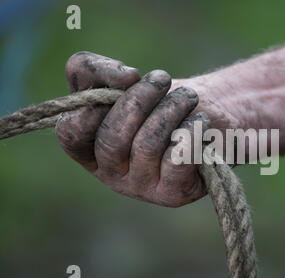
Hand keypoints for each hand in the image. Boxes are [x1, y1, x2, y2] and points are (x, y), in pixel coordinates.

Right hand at [56, 51, 237, 206]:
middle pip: (112, 138)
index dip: (92, 104)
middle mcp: (111, 173)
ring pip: (146, 145)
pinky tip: (200, 121)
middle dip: (140, 99)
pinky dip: (191, 130)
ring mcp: (141, 187)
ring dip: (171, 109)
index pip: (70, 133)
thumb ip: (94, 69)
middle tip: (162, 78)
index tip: (127, 78)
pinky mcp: (172, 193)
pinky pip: (177, 159)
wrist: (207, 121)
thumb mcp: (120, 80)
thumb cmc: (158, 102)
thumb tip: (124, 77)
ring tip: (188, 96)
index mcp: (90, 148)